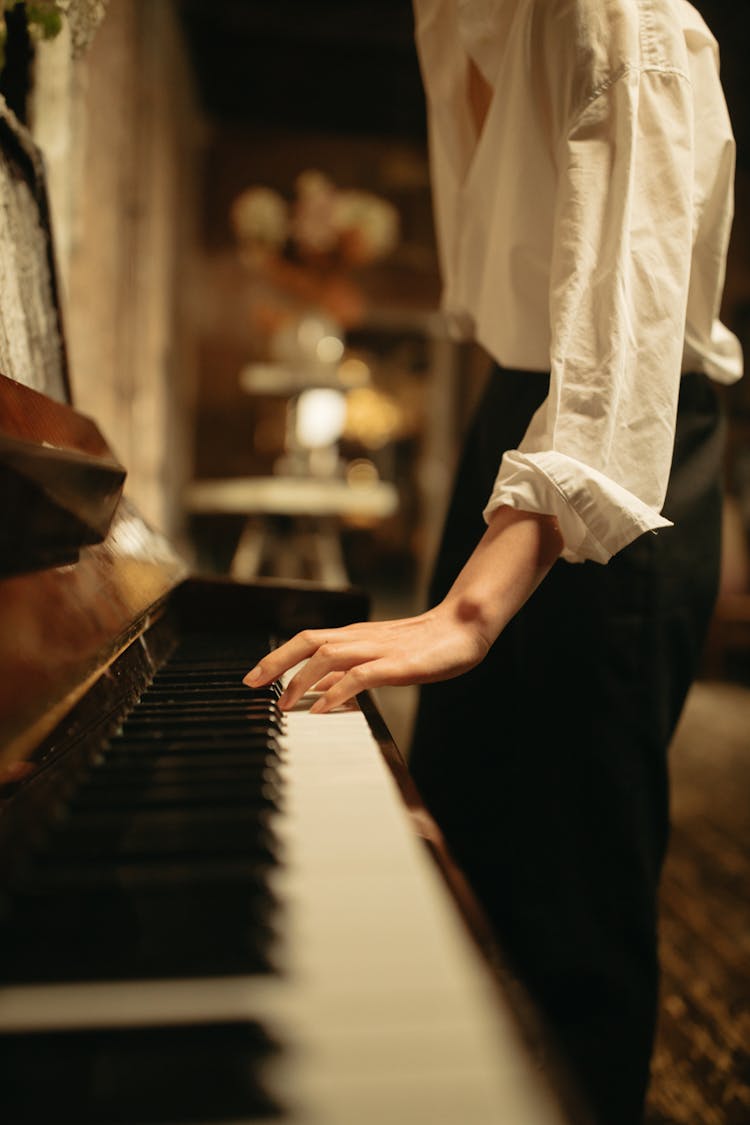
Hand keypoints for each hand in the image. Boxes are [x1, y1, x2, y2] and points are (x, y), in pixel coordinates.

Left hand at [242, 600, 492, 713]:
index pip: (305, 641)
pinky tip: (324, 709)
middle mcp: (360, 637)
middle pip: (307, 641)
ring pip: (328, 655)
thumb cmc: (423, 644)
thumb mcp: (378, 657)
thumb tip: (316, 692)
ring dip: (301, 679)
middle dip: (275, 662)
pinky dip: (338, 691)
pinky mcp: (397, 663)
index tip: (252, 678)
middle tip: (251, 685)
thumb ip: (347, 672)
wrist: (463, 627)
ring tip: (284, 704)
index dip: (276, 657)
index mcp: (353, 635)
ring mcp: (378, 648)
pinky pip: (360, 675)